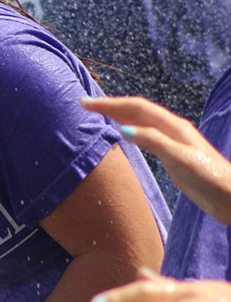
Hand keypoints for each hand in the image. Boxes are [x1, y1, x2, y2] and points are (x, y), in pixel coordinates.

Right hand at [81, 96, 230, 222]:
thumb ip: (153, 142)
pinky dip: (129, 127)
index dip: (110, 103)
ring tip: (99, 112)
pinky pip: (144, 133)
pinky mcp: (172, 153)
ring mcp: (172, 140)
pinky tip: (123, 131)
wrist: (230, 197)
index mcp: (172, 126)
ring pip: (140, 120)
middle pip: (136, 110)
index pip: (135, 107)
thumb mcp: (179, 159)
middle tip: (85, 104)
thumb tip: (123, 129)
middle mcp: (171, 129)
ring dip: (118, 113)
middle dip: (110, 105)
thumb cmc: (209, 178)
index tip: (86, 104)